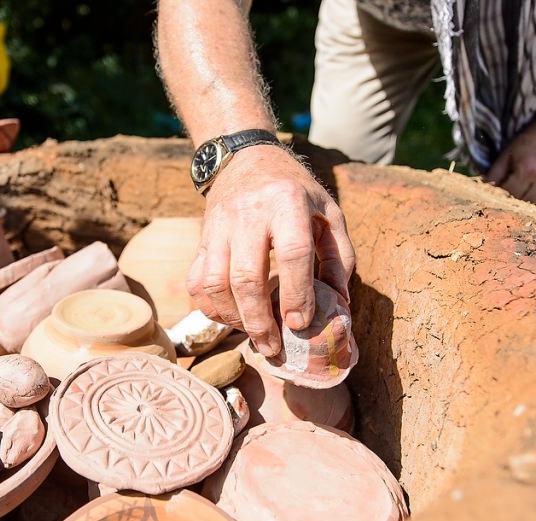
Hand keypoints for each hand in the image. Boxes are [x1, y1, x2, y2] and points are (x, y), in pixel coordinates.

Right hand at [186, 144, 354, 356]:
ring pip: (215, 284)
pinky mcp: (201, 238)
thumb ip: (339, 257)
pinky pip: (196, 282)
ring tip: (254, 334)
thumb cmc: (294, 191)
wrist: (245, 158)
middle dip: (259, 321)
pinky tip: (231, 318)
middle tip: (273, 347)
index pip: (291, 253)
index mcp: (288, 203)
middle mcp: (249, 213)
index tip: (300, 323)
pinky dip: (210, 308)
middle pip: (246, 277)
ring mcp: (219, 226)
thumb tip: (339, 304)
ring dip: (233, 318)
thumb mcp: (328, 213)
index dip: (296, 293)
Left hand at [485, 113, 535, 209]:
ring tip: (524, 194)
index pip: (508, 195)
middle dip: (513, 203)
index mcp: (526, 169)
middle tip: (508, 200)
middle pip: (523, 204)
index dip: (499, 198)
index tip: (494, 199)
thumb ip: (495, 173)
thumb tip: (482, 191)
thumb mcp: (509, 151)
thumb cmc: (531, 138)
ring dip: (528, 205)